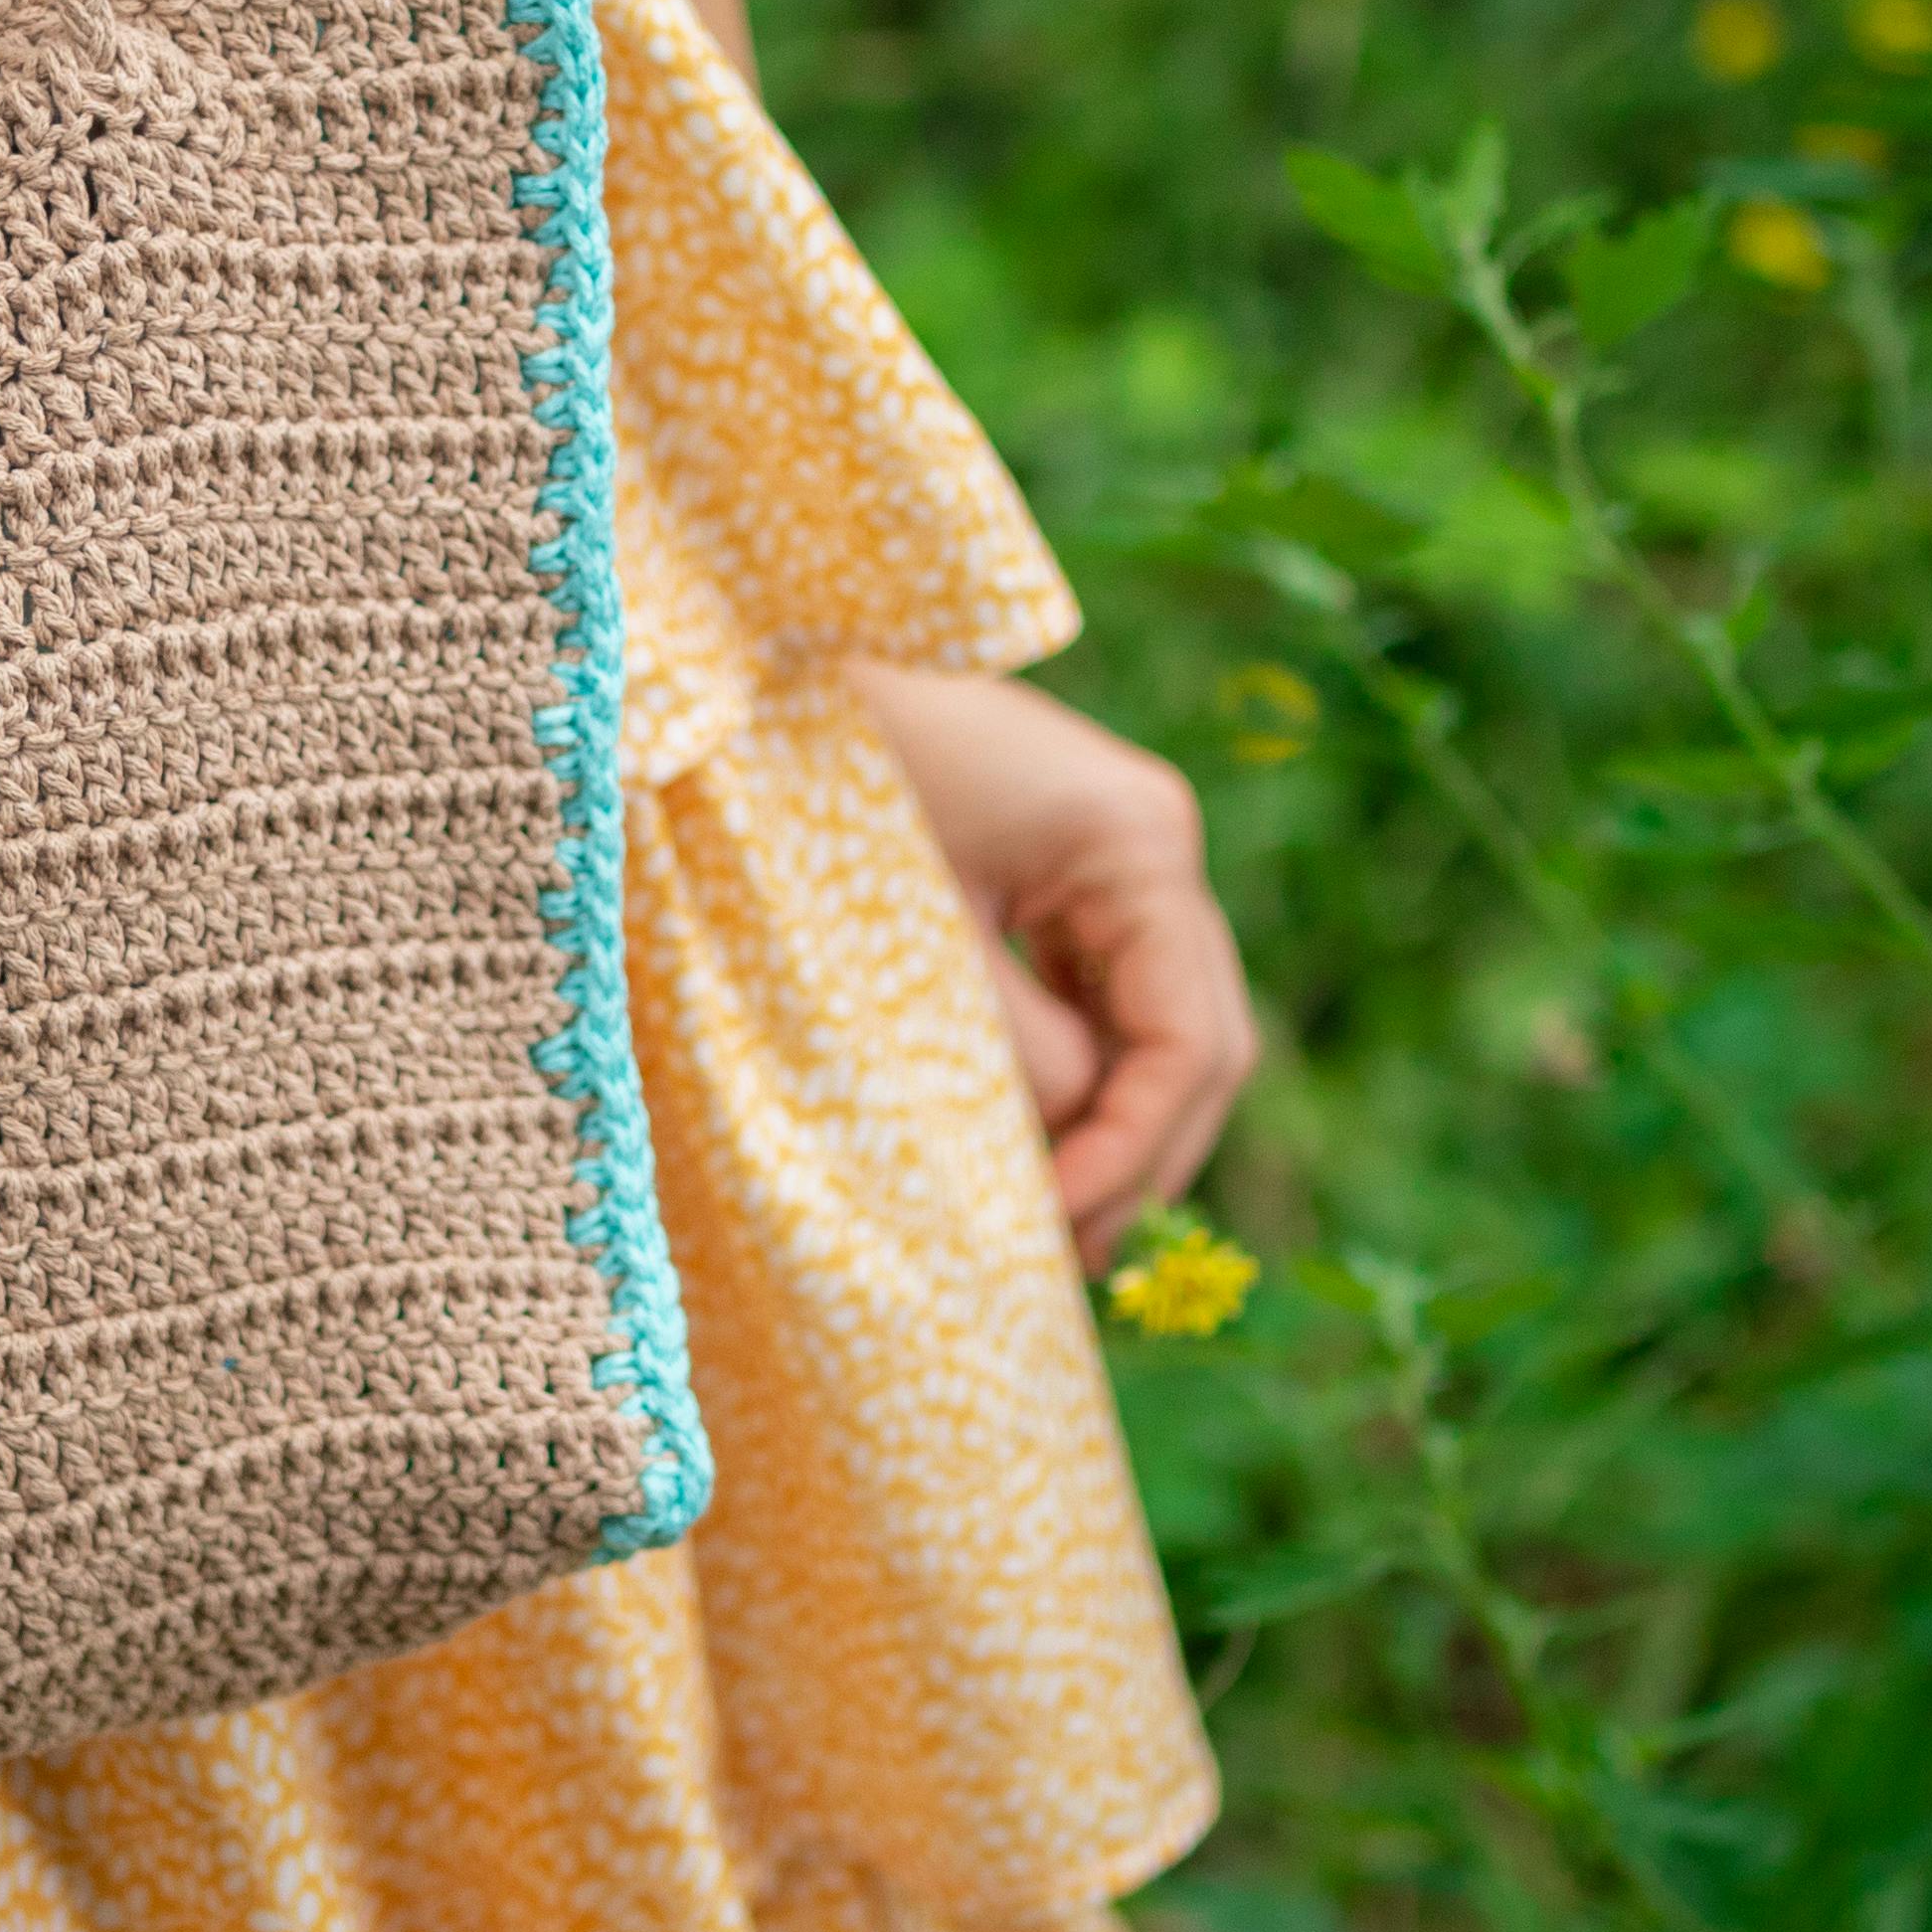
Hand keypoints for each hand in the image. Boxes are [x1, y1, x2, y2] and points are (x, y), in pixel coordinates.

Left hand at [844, 663, 1255, 1265]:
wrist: (734, 667)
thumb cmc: (804, 781)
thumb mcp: (911, 937)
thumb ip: (1010, 1055)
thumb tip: (1070, 1157)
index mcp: (1134, 839)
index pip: (1189, 1041)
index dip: (1132, 1153)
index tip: (1052, 1231)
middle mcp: (1148, 840)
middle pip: (1197, 1043)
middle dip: (1136, 1157)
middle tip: (1057, 1263)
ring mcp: (1108, 851)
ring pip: (1151, 1028)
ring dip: (1107, 1127)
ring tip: (1040, 1229)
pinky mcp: (1057, 867)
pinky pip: (1095, 993)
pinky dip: (1071, 1073)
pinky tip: (1024, 1148)